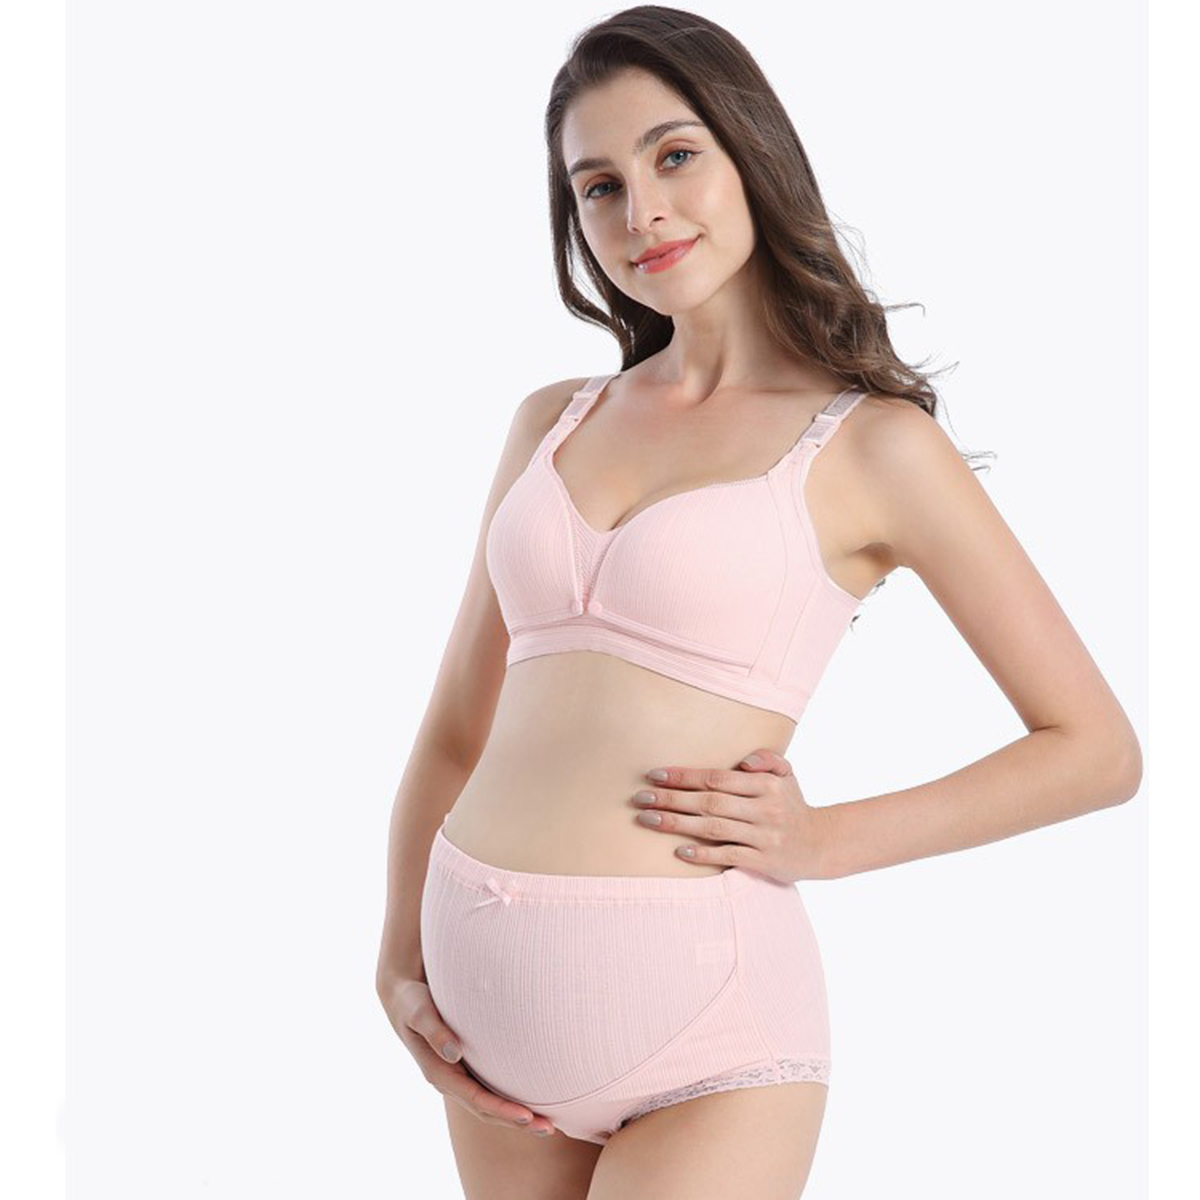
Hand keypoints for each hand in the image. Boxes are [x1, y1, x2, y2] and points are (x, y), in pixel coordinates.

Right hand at [378, 973, 556, 1136]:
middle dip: (516, 1121)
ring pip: (488, 1105)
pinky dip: (507, 1100)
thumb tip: (454, 1053)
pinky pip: (487, 1090)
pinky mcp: (462, 1068)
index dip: (501, 1109)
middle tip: (548, 1128)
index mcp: (438, 1073)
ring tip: (546, 1124)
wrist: (401, 999)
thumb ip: (435, 1031)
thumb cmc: (412, 1002)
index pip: (475, 1099)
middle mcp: (448, 1081)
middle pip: (485, 1110)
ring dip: (515, 1116)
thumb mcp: (419, 1012)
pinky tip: (528, 1101)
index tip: (527, 1116)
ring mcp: (456, 1077)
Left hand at [632, 748, 827, 882]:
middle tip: (640, 797)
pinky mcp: (763, 861)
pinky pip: (728, 855)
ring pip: (714, 828)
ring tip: (648, 819)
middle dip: (672, 798)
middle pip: (709, 802)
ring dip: (677, 823)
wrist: (821, 844)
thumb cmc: (790, 805)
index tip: (655, 775)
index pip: (717, 778)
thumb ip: (768, 759)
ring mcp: (764, 836)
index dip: (684, 776)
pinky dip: (703, 854)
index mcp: (766, 784)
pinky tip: (679, 851)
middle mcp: (765, 809)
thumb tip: (744, 761)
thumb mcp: (786, 775)